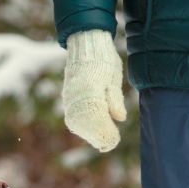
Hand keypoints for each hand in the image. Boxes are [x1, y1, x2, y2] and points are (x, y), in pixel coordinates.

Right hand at [61, 29, 125, 151]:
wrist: (85, 46)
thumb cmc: (103, 60)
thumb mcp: (114, 78)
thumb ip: (115, 99)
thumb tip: (120, 118)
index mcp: (90, 93)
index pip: (98, 122)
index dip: (108, 134)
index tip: (115, 138)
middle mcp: (76, 98)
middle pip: (87, 128)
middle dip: (100, 136)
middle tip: (112, 141)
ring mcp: (70, 100)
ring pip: (79, 125)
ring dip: (92, 133)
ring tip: (104, 137)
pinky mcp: (68, 99)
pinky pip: (74, 119)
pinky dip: (85, 126)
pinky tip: (94, 128)